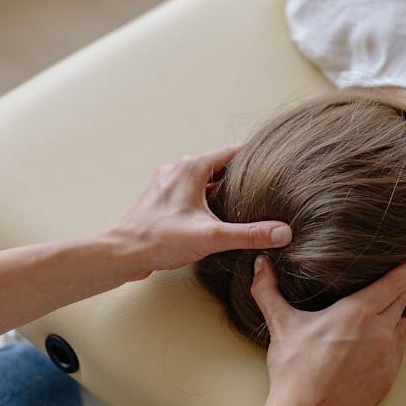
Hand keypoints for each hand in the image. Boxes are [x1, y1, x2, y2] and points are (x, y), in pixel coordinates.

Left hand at [110, 145, 292, 279]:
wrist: (123, 253)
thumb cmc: (160, 239)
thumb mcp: (212, 236)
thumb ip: (249, 234)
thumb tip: (282, 232)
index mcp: (192, 167)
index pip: (233, 152)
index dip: (256, 158)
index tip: (276, 164)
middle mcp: (179, 169)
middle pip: (220, 165)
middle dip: (241, 176)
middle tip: (265, 188)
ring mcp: (168, 182)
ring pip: (204, 178)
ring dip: (222, 189)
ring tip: (244, 202)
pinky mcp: (161, 198)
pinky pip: (190, 190)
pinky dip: (205, 198)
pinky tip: (214, 216)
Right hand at [241, 257, 405, 405]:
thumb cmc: (294, 370)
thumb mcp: (280, 323)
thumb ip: (268, 290)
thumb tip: (260, 264)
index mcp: (357, 313)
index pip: (392, 283)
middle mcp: (379, 332)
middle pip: (402, 300)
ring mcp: (386, 356)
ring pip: (401, 324)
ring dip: (401, 310)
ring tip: (402, 301)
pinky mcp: (387, 377)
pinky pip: (398, 348)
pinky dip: (396, 336)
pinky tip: (392, 333)